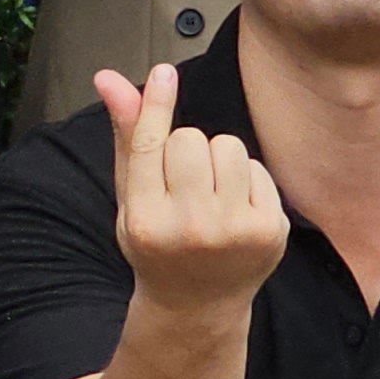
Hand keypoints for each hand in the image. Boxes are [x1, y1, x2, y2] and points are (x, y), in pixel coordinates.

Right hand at [95, 62, 286, 318]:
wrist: (197, 306)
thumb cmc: (158, 245)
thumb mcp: (131, 200)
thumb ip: (126, 138)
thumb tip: (109, 79)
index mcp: (146, 222)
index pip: (151, 145)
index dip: (156, 104)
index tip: (165, 72)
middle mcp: (190, 227)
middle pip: (190, 139)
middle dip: (185, 149)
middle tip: (181, 183)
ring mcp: (234, 230)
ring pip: (228, 146)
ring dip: (218, 160)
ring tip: (210, 193)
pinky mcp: (270, 229)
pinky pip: (258, 167)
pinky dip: (245, 179)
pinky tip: (234, 208)